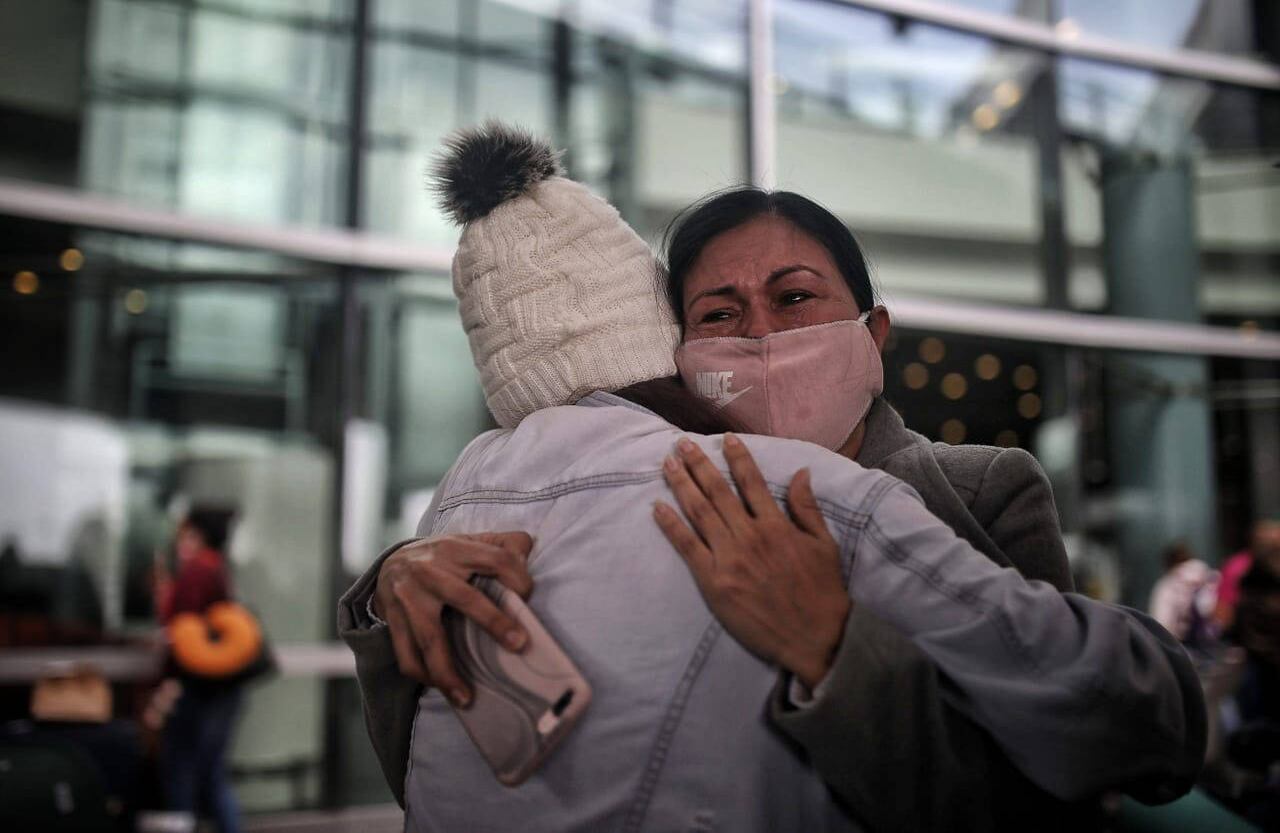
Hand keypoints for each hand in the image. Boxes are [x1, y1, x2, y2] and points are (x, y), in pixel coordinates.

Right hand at [373, 532, 533, 706]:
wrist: (391, 563)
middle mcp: (430, 571)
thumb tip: (526, 551)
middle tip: (519, 644)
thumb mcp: (471, 540)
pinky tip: (441, 688)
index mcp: (456, 549)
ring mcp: (409, 597)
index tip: (528, 596)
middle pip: (464, 597)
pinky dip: (423, 675)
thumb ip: (502, 543)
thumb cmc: (444, 557)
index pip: (495, 559)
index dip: (517, 576)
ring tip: (466, 698)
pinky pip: (406, 655)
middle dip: (493, 621)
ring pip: (429, 637)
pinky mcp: (393, 620)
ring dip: (448, 671)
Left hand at [653, 434, 849, 688]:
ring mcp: (729, 559)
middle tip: (682, 444)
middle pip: (718, 492)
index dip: (737, 457)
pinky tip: (658, 507)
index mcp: (776, 525)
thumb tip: (800, 472)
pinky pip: (687, 547)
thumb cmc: (822, 593)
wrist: (814, 638)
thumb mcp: (824, 545)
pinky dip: (671, 525)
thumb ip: (807, 508)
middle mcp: (750, 536)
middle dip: (699, 464)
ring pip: (699, 512)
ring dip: (681, 485)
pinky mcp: (714, 582)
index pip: (752, 482)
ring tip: (667, 464)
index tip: (725, 438)